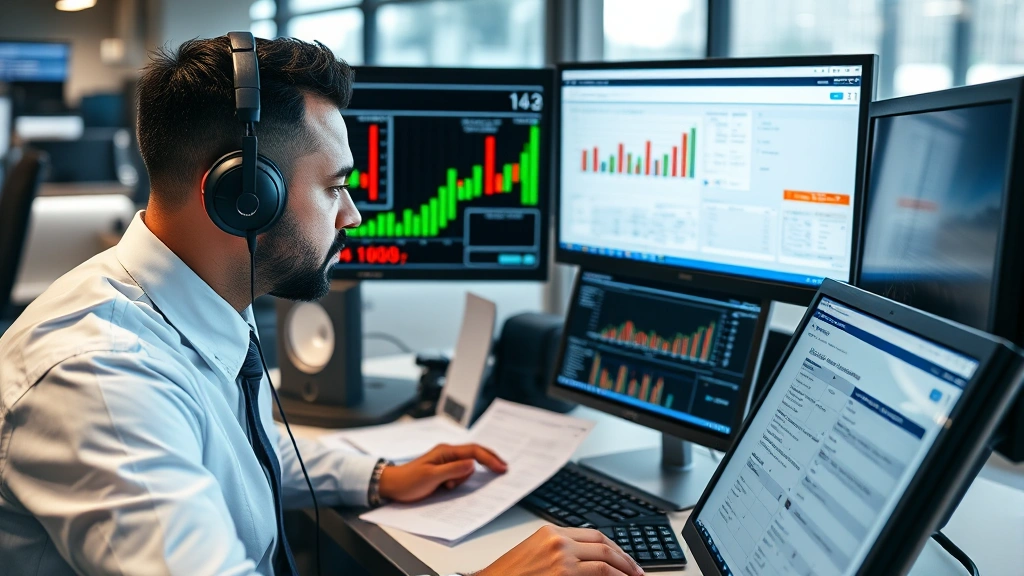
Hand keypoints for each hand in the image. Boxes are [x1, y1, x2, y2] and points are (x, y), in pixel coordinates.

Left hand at [377, 443, 506, 502]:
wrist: (392, 485)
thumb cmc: (408, 481)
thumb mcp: (431, 477)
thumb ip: (452, 470)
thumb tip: (472, 464)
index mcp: (446, 451)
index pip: (474, 452)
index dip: (490, 459)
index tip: (502, 468)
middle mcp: (447, 454)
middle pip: (474, 455)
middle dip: (488, 462)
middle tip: (503, 470)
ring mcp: (446, 462)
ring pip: (467, 467)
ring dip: (463, 478)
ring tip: (447, 487)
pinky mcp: (443, 471)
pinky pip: (459, 473)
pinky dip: (459, 481)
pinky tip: (448, 488)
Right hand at [475, 525, 643, 575]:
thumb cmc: (509, 574)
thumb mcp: (535, 551)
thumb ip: (561, 549)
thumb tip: (592, 559)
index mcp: (552, 532)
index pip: (594, 535)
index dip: (615, 547)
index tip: (625, 558)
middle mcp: (558, 542)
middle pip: (604, 546)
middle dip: (626, 560)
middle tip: (637, 572)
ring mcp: (562, 560)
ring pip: (605, 563)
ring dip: (624, 572)